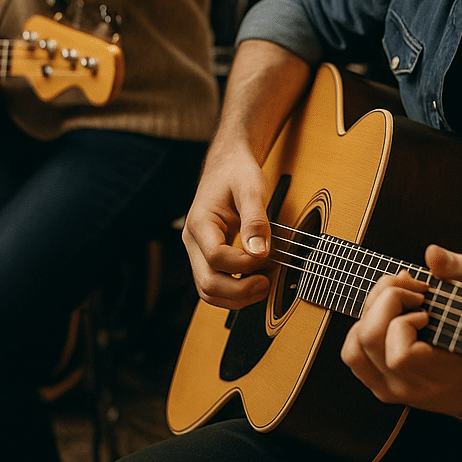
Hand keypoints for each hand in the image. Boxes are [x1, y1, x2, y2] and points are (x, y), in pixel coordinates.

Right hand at [181, 139, 274, 309]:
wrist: (228, 165)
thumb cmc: (237, 172)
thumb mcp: (251, 188)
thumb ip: (255, 220)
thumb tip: (260, 252)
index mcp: (200, 223)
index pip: (216, 257)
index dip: (244, 264)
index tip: (269, 256)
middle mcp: (192, 241)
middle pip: (208, 284)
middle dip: (240, 291)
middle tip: (268, 282)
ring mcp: (198, 252)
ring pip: (209, 291)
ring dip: (238, 296)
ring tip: (265, 282)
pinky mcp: (208, 257)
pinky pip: (217, 284)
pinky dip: (236, 290)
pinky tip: (257, 278)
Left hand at [340, 243, 461, 428]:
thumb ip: (460, 272)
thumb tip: (432, 255)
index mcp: (440, 374)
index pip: (400, 356)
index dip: (405, 322)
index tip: (425, 310)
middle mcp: (410, 387)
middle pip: (369, 339)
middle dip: (385, 300)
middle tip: (412, 293)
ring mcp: (391, 389)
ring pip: (354, 348)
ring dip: (369, 313)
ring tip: (396, 303)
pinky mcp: (380, 385)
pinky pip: (353, 354)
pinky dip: (361, 328)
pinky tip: (385, 317)